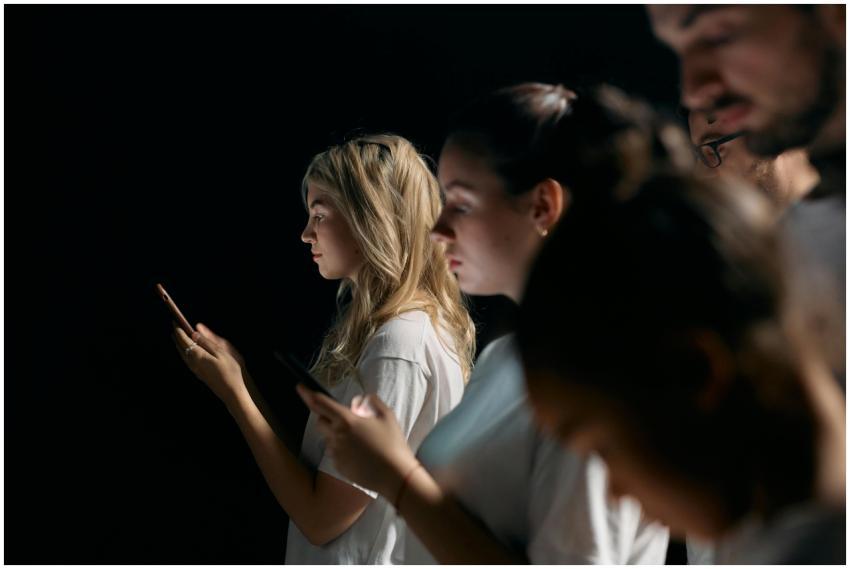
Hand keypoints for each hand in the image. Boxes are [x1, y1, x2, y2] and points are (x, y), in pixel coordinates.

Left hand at [173, 325, 247, 406]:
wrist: (232, 392)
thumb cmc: (230, 371)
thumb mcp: (221, 353)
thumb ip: (206, 342)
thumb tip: (194, 332)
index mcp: (198, 355)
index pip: (184, 340)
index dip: (179, 330)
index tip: (175, 321)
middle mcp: (193, 363)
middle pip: (181, 347)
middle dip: (177, 336)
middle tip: (174, 326)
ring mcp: (195, 369)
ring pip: (183, 355)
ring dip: (179, 344)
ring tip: (177, 337)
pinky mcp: (199, 374)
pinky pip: (187, 359)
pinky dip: (184, 352)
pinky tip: (187, 351)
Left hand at [297, 385, 417, 498]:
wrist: (395, 475)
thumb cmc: (393, 443)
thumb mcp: (387, 416)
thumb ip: (372, 402)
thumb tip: (359, 400)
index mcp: (347, 420)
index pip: (321, 403)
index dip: (307, 394)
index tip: (300, 387)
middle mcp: (336, 436)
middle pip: (320, 421)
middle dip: (327, 417)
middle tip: (347, 420)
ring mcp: (335, 453)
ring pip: (328, 438)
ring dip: (337, 434)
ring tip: (360, 441)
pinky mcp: (338, 467)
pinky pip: (335, 453)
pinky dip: (342, 450)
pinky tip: (360, 454)